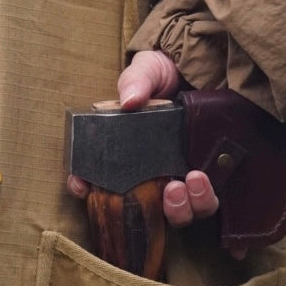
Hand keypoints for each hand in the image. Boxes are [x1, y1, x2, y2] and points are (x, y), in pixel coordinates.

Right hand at [67, 50, 219, 226]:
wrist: (199, 75)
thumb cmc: (163, 75)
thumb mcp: (147, 71)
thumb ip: (137, 81)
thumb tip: (130, 100)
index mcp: (123, 153)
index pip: (95, 179)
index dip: (84, 187)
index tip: (82, 187)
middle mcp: (147, 173)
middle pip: (139, 208)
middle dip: (144, 208)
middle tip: (167, 188)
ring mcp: (175, 179)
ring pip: (175, 214)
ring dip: (180, 208)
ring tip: (190, 180)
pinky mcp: (203, 180)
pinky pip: (202, 203)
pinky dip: (202, 198)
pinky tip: (201, 178)